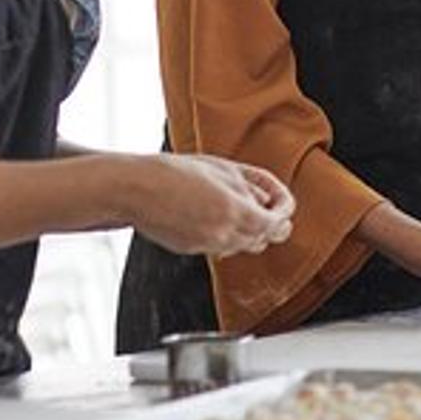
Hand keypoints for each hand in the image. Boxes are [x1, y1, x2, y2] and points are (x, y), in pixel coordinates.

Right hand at [130, 153, 293, 256]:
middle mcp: (223, 234)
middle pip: (263, 240)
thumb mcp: (223, 170)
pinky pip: (219, 247)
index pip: (276, 225)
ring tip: (240, 208)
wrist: (136, 189)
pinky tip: (216, 217)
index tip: (282, 205)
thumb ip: (252, 186)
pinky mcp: (190, 249)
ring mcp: (205, 245)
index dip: (284, 213)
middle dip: (270, 225)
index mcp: (235, 212)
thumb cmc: (176, 172)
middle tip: (269, 208)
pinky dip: (226, 236)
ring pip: (242, 246)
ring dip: (249, 231)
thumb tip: (268, 200)